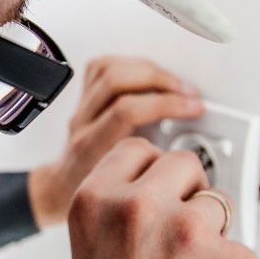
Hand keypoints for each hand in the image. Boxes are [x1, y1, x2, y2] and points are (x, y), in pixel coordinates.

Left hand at [29, 56, 202, 228]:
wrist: (64, 189)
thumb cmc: (94, 195)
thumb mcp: (129, 191)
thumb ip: (155, 172)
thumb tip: (195, 155)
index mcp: (92, 147)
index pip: (127, 110)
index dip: (165, 104)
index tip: (193, 109)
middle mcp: (83, 122)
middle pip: (117, 80)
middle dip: (160, 80)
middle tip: (188, 94)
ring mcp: (81, 107)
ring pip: (109, 68)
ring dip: (149, 69)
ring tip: (174, 83)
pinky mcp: (83, 96)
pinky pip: (102, 66)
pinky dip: (130, 63)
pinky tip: (149, 73)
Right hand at [66, 139, 259, 258]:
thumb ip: (121, 214)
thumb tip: (167, 191)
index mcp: (95, 203)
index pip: (139, 149)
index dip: (153, 173)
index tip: (159, 187)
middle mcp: (140, 208)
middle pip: (185, 165)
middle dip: (187, 195)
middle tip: (176, 241)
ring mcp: (191, 232)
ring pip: (220, 205)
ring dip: (213, 236)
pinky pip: (244, 249)